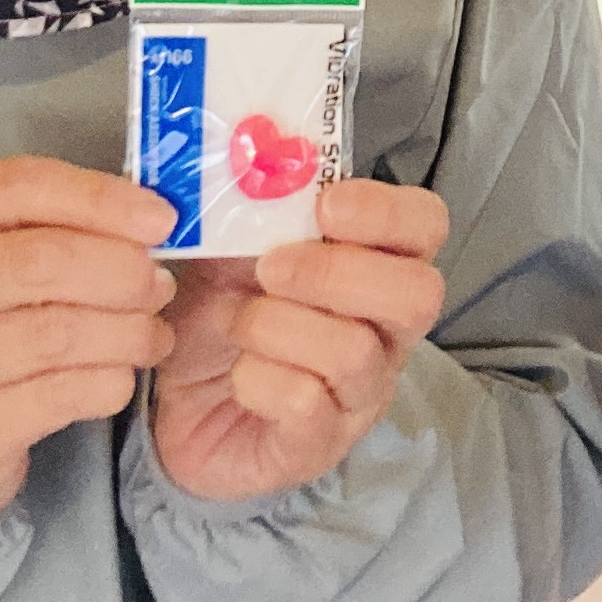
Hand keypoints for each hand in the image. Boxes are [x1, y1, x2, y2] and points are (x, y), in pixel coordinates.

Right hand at [0, 155, 175, 526]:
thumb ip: (55, 227)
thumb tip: (152, 220)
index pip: (19, 187)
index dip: (101, 198)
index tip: (162, 218)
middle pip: (42, 259)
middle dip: (121, 270)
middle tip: (159, 286)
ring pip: (59, 332)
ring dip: (128, 331)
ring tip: (153, 335)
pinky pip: (61, 395)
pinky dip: (110, 382)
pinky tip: (122, 377)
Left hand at [148, 179, 451, 503]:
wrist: (176, 406)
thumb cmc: (218, 315)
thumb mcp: (226, 247)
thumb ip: (248, 205)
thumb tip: (247, 156)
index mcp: (374, 265)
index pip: (426, 225)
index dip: (386, 211)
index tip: (325, 205)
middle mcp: (385, 332)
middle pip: (418, 295)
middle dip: (336, 272)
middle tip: (270, 267)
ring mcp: (360, 394)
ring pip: (354, 353)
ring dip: (279, 326)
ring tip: (236, 323)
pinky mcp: (320, 445)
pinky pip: (308, 405)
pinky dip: (259, 380)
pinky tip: (237, 373)